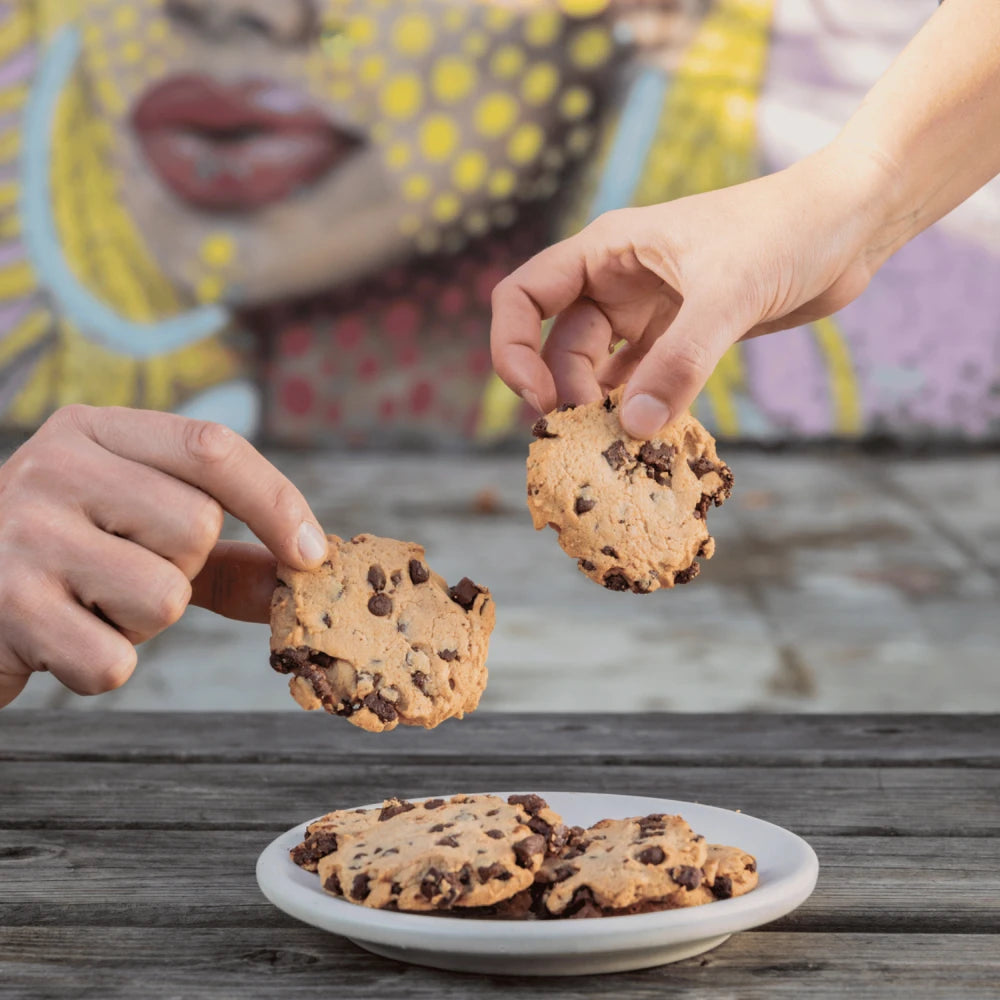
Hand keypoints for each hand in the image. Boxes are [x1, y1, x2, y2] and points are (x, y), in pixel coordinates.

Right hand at [0, 405, 327, 706]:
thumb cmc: (68, 558)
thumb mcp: (140, 529)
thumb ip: (225, 550)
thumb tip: (309, 571)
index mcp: (95, 429)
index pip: (212, 447)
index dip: (275, 501)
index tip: (312, 554)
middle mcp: (52, 466)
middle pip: (196, 528)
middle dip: (181, 571)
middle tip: (121, 572)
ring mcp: (23, 534)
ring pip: (164, 597)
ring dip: (140, 622)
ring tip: (87, 602)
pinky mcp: (7, 608)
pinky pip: (114, 659)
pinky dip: (102, 665)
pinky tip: (60, 639)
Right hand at [491, 143, 895, 437]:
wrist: (850, 223)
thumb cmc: (786, 231)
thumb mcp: (728, 294)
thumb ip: (680, 361)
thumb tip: (633, 429)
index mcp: (606, 250)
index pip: (523, 296)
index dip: (511, 348)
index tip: (538, 399)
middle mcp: (616, 281)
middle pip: (559, 346)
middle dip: (565, 393)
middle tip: (591, 441)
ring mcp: (648, 310)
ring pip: (598, 368)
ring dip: (601, 408)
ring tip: (615, 450)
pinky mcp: (682, 336)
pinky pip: (643, 381)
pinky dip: (640, 410)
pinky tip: (646, 439)